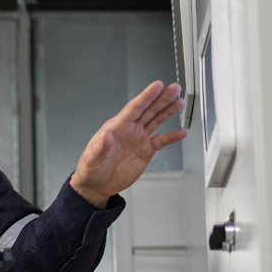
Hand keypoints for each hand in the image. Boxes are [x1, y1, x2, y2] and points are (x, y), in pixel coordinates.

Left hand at [69, 81, 188, 206]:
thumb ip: (101, 146)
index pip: (134, 108)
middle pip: (148, 110)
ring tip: (180, 101)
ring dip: (168, 111)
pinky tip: (180, 132)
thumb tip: (106, 134)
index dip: (146, 96)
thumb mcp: (93, 157)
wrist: (97, 185)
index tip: (157, 86)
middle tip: (173, 88)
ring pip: (156, 120)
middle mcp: (129, 130)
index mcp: (117, 127)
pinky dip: (171, 136)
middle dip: (161, 99)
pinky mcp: (145, 150)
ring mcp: (138, 139)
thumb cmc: (91, 169)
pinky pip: (161, 141)